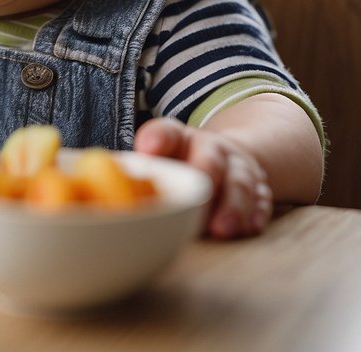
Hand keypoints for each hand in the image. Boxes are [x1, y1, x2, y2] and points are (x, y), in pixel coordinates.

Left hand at [134, 117, 272, 238]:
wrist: (228, 157)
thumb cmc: (180, 164)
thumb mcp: (157, 159)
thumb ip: (136, 171)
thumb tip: (98, 196)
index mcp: (179, 138)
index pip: (167, 132)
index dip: (158, 139)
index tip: (148, 148)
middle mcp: (211, 148)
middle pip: (210, 157)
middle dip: (205, 177)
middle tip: (197, 201)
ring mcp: (238, 167)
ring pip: (241, 182)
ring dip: (233, 206)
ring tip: (222, 229)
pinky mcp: (259, 190)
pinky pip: (262, 201)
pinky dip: (256, 214)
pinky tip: (249, 227)